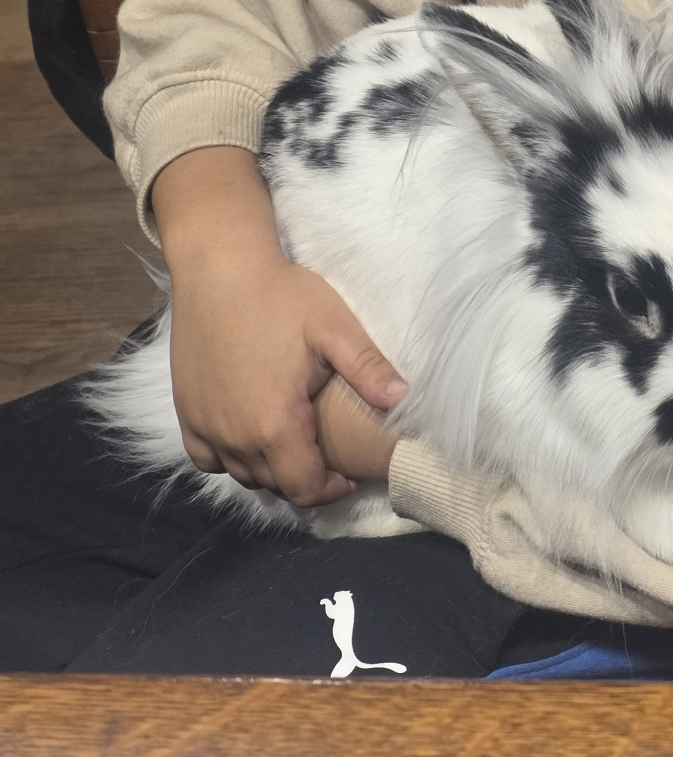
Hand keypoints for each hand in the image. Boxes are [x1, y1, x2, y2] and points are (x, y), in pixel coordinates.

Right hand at [154, 148, 406, 506]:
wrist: (220, 267)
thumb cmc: (281, 294)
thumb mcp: (335, 328)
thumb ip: (369, 369)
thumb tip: (405, 400)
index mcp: (274, 424)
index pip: (305, 488)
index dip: (332, 489)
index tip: (350, 472)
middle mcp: (233, 436)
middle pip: (274, 485)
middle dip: (306, 479)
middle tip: (329, 455)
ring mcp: (203, 426)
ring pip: (241, 474)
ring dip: (271, 470)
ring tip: (297, 444)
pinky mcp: (185, 411)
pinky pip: (206, 458)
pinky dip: (230, 458)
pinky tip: (251, 435)